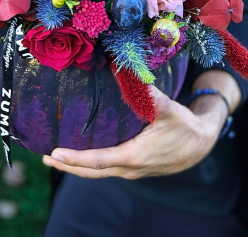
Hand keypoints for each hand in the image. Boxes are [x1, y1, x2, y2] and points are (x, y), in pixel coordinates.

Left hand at [42, 84, 227, 179]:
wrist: (201, 144)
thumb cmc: (185, 127)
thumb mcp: (169, 110)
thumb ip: (151, 96)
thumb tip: (134, 76)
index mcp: (134, 156)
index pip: (98, 160)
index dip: (75, 158)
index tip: (55, 152)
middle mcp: (130, 168)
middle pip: (92, 172)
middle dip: (67, 166)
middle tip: (46, 157)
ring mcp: (133, 171)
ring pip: (99, 173)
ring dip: (77, 167)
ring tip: (58, 158)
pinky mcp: (136, 169)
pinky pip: (108, 169)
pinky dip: (92, 165)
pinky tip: (86, 155)